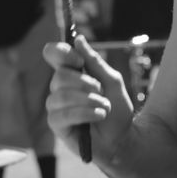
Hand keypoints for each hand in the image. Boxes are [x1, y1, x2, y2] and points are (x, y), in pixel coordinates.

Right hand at [43, 35, 133, 162]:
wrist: (123, 138)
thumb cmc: (117, 109)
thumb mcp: (112, 81)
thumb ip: (95, 62)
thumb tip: (78, 39)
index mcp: (72, 73)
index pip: (53, 54)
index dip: (62, 53)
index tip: (79, 60)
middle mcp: (60, 88)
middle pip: (59, 76)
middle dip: (84, 83)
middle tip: (100, 91)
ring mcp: (56, 107)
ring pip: (61, 96)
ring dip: (88, 100)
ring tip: (104, 107)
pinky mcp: (57, 125)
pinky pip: (63, 115)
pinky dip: (85, 113)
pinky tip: (100, 115)